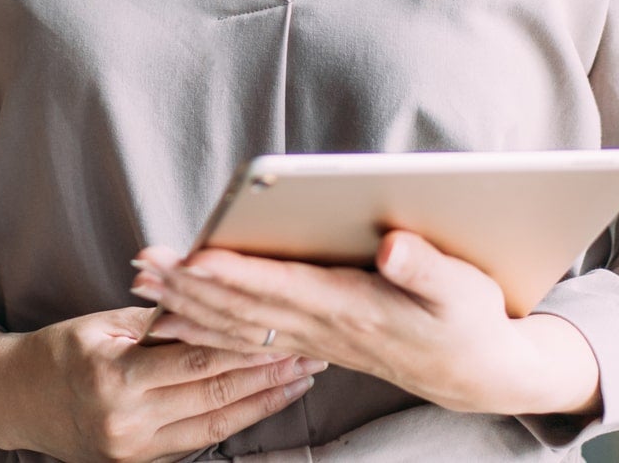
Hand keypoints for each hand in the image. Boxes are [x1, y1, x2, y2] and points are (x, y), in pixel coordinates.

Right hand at [0, 308, 326, 462]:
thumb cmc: (58, 351)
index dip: (246, 347)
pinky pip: (199, 440)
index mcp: (114, 376)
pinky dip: (236, 419)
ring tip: (302, 378)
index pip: (197, 360)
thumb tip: (210, 298)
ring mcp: (134, 449)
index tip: (285, 329)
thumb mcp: (100, 323)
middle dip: (270, 374)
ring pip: (216, 424)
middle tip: (312, 351)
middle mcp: (127, 421)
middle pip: (215, 395)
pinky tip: (264, 401)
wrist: (15, 401)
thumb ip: (157, 319)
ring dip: (264, 401)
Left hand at [131, 232, 602, 418]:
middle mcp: (323, 327)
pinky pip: (245, 338)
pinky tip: (176, 316)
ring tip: (142, 282)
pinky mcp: (311, 340)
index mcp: (353, 308)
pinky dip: (206, 326)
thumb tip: (392, 245)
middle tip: (141, 262)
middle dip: (189, 285)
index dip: (234, 273)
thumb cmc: (471, 320)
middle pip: (242, 307)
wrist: (477, 372)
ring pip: (236, 324)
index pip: (279, 288)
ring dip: (186, 304)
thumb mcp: (463, 289)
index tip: (191, 256)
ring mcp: (312, 338)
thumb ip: (426, 266)